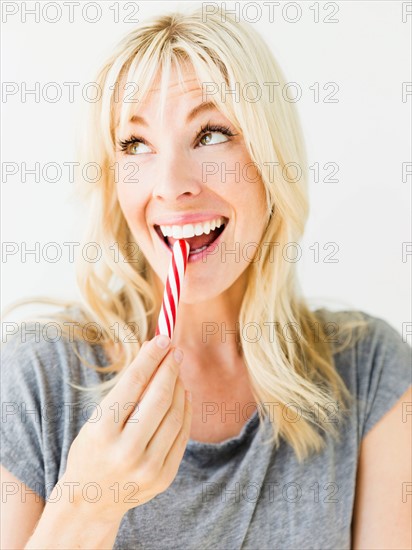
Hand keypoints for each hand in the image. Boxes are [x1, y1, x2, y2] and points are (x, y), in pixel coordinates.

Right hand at [61, 335, 191, 520]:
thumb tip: (154, 354)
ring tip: (177, 371)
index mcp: (101, 432)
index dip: (150, 358)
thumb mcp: (96, 420)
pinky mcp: (164, 477)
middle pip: (158, 397)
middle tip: (175, 350)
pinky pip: (181, 435)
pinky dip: (184, 410)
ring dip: (179, 387)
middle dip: (169, 368)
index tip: (162, 339)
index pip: (133, 384)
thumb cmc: (91, 450)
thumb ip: (126, 392)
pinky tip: (182, 394)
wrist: (90, 501)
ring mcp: (147, 467)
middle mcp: (125, 451)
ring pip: (174, 415)